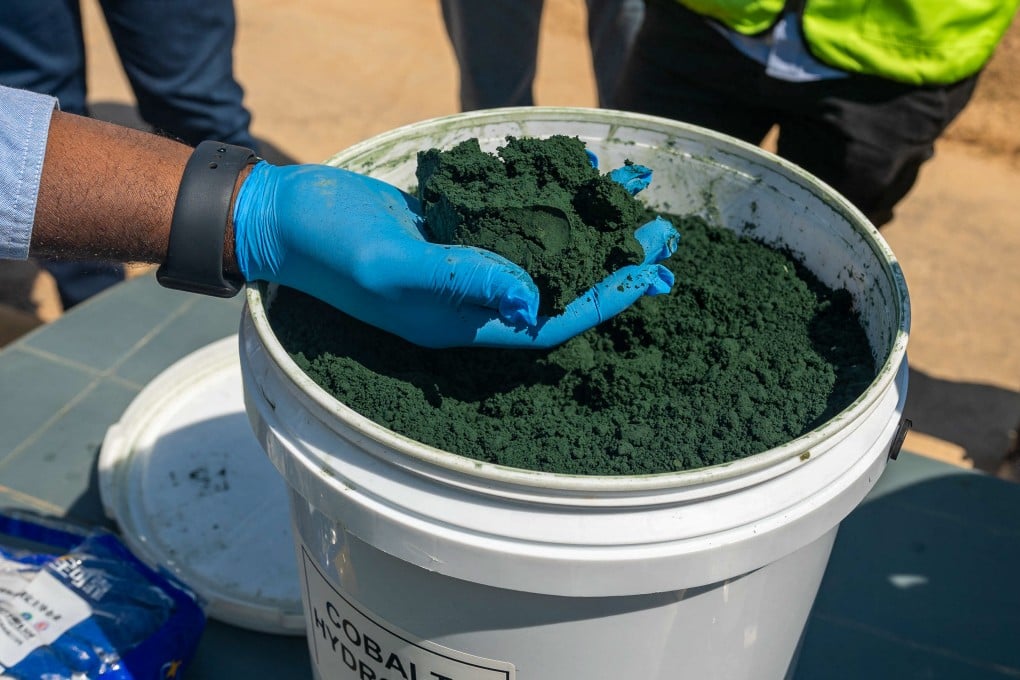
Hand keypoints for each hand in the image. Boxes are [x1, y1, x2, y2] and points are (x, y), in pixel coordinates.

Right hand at [232, 161, 677, 348]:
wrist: (287, 212)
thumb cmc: (329, 247)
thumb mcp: (390, 266)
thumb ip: (460, 280)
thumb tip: (534, 299)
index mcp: (459, 324)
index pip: (548, 325)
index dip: (601, 304)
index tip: (648, 276)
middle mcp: (469, 298)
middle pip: (557, 288)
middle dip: (611, 265)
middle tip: (663, 238)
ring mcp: (463, 261)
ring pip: (541, 247)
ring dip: (588, 223)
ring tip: (635, 196)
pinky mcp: (453, 227)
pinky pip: (513, 213)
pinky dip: (548, 192)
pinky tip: (579, 168)